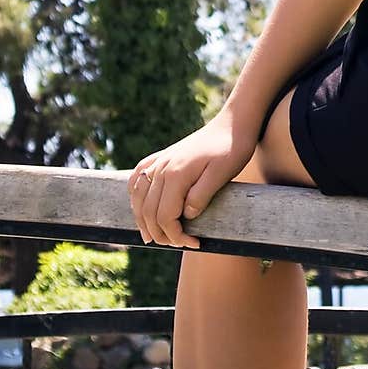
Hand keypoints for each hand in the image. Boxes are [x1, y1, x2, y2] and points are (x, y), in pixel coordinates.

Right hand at [127, 111, 258, 248]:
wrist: (232, 124)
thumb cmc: (231, 150)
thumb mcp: (222, 175)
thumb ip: (201, 196)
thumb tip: (185, 216)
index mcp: (176, 174)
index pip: (165, 216)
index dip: (176, 235)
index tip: (194, 243)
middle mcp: (162, 168)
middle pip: (149, 211)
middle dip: (161, 234)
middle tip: (179, 244)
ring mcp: (159, 161)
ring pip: (138, 197)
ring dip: (143, 220)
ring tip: (154, 236)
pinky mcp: (161, 157)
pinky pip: (138, 178)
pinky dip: (135, 196)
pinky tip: (140, 205)